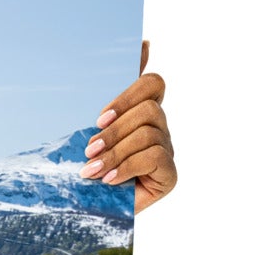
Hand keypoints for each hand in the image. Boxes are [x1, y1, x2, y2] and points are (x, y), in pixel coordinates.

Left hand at [84, 41, 176, 211]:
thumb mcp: (85, 130)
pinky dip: (127, 167)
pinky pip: (155, 157)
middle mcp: (158, 128)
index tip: (99, 117)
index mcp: (139, 112)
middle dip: (114, 129)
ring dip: (116, 151)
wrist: (84, 212)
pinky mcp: (169, 174)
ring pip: (149, 132)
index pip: (152, 83)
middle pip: (150, 108)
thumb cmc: (84, 166)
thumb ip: (105, 95)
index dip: (129, 93)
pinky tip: (109, 180)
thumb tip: (142, 42)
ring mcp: (166, 150)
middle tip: (88, 149)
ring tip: (91, 170)